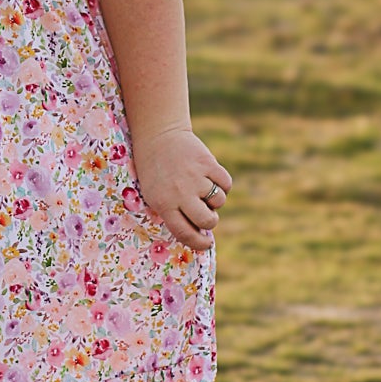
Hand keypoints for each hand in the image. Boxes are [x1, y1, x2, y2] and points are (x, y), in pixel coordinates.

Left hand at [131, 123, 232, 253]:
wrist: (158, 137)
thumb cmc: (155, 172)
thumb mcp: (154, 195)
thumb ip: (173, 214)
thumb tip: (200, 232)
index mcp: (164, 204)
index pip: (186, 233)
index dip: (199, 243)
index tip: (207, 244)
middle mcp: (180, 192)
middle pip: (208, 220)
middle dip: (210, 221)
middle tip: (206, 213)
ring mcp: (195, 177)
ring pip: (219, 201)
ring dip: (215, 200)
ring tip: (203, 189)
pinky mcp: (208, 163)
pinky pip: (226, 183)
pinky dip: (223, 184)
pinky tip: (211, 178)